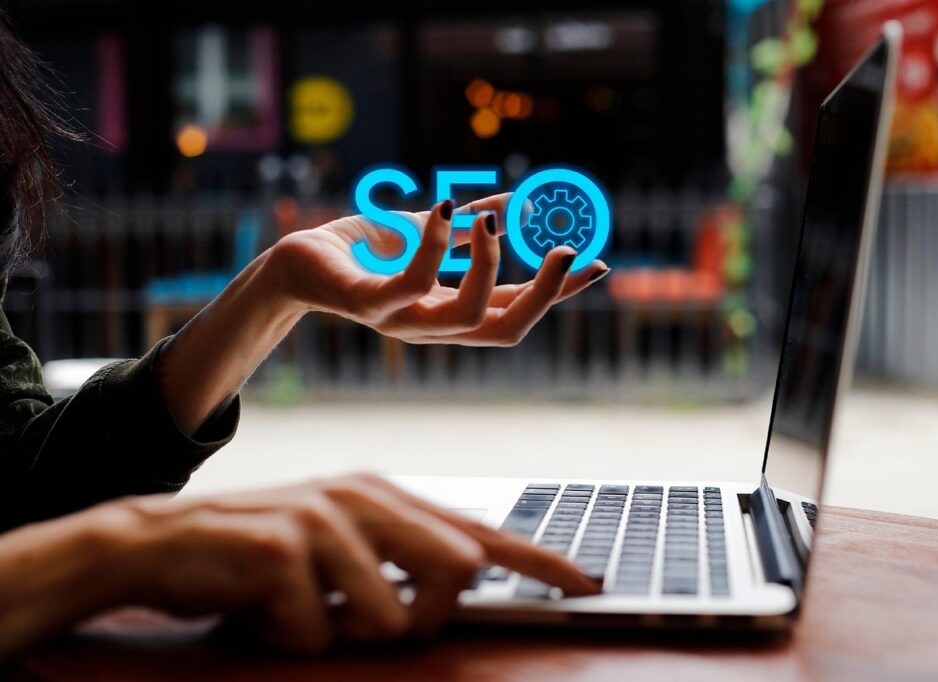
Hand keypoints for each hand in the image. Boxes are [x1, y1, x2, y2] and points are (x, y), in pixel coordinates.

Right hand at [103, 473, 598, 652]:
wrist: (159, 542)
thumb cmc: (260, 554)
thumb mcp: (338, 546)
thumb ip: (399, 558)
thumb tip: (464, 577)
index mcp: (384, 495)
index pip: (478, 532)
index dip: (537, 559)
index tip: (585, 581)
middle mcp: (363, 497)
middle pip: (454, 573)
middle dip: (420, 617)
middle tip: (360, 617)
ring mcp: (323, 517)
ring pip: (387, 617)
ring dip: (341, 633)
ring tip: (298, 608)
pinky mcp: (280, 547)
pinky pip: (317, 633)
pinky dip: (290, 639)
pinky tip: (262, 610)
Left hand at [268, 194, 609, 345]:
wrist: (297, 260)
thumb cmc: (362, 250)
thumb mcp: (427, 233)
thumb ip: (468, 230)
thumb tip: (516, 204)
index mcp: (451, 312)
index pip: (518, 310)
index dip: (560, 292)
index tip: (598, 263)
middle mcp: (434, 326)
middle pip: (507, 328)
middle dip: (546, 293)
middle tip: (565, 248)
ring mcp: (402, 321)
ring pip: (470, 315)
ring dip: (492, 265)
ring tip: (493, 220)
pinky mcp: (368, 304)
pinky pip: (414, 282)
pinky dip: (437, 243)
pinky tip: (444, 205)